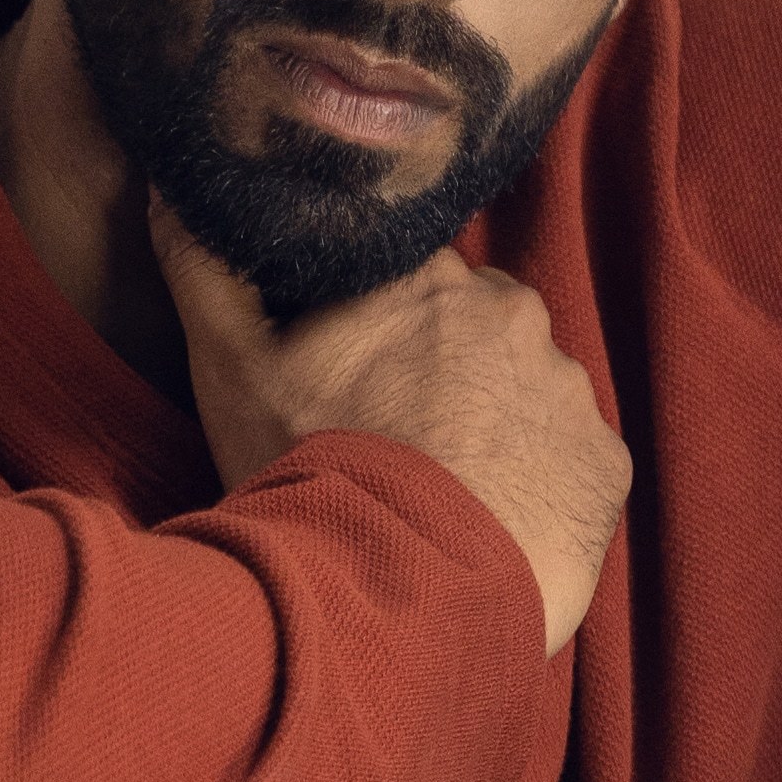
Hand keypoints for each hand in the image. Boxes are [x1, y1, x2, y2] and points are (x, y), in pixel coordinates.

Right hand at [150, 202, 628, 655]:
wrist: (399, 591)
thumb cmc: (311, 470)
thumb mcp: (233, 366)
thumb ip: (205, 267)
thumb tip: (174, 190)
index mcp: (429, 276)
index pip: (413, 279)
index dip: (382, 326)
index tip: (359, 374)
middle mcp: (515, 316)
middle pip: (480, 335)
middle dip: (446, 376)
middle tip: (398, 442)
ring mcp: (569, 391)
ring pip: (530, 397)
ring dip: (497, 431)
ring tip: (447, 496)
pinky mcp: (606, 466)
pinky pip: (577, 465)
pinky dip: (543, 486)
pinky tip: (495, 526)